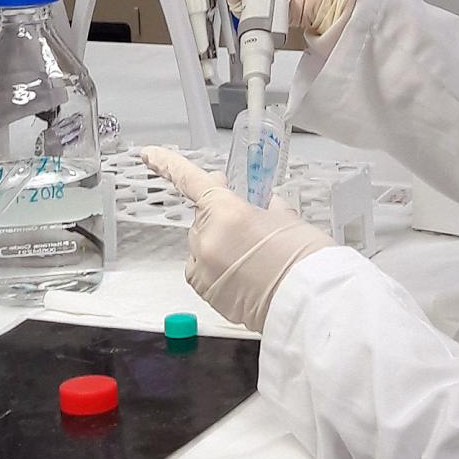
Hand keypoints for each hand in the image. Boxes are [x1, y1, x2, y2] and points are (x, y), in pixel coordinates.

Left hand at [142, 145, 334, 331]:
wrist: (310, 304)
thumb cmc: (304, 260)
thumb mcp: (287, 219)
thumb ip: (266, 207)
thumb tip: (263, 206)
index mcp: (227, 212)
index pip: (190, 181)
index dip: (168, 164)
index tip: (148, 154)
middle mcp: (207, 239)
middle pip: (203, 218)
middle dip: (219, 216)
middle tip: (249, 224)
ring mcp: (204, 268)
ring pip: (202, 245)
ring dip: (219, 244)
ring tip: (254, 257)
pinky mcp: (206, 293)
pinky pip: (202, 269)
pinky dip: (216, 268)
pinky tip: (243, 274)